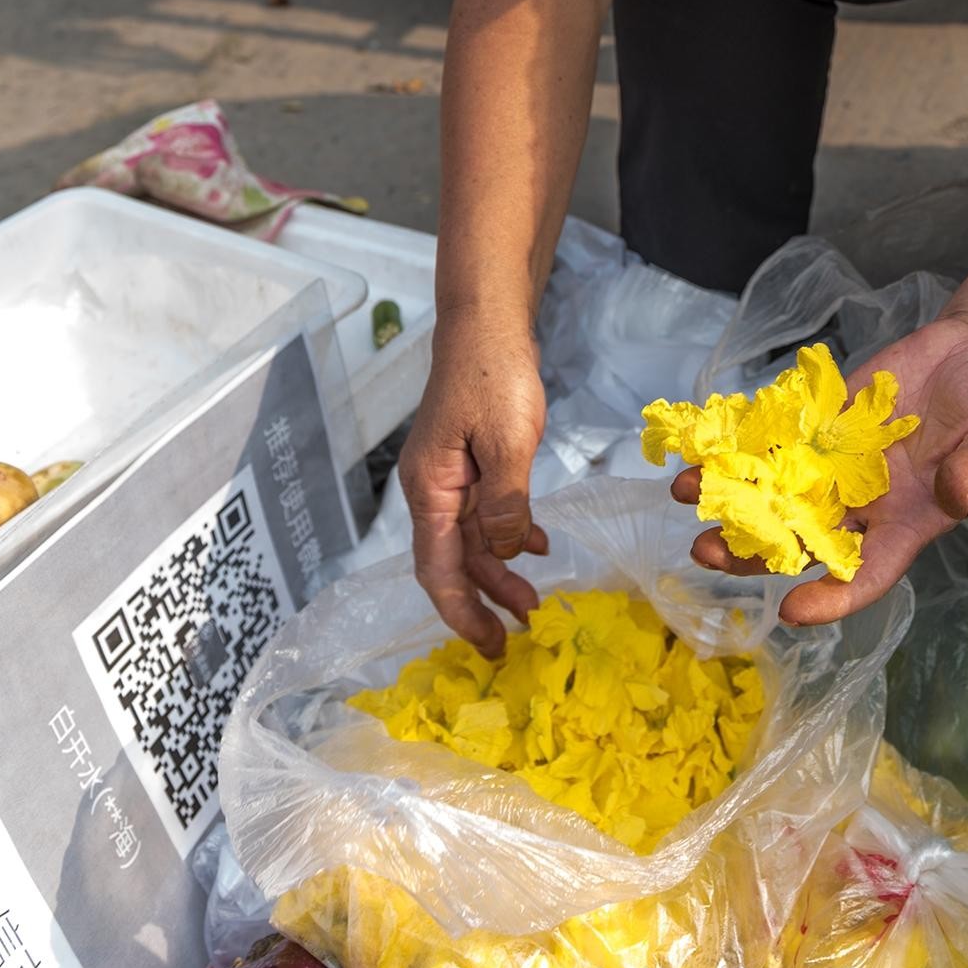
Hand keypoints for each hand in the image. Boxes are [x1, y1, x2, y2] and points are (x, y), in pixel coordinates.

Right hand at [399, 321, 548, 653]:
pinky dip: (508, 532)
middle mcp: (432, 489)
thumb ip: (505, 504)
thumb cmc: (494, 374)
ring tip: (533, 601)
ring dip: (499, 570)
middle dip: (482, 600)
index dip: (461, 612)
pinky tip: (536, 544)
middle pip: (453, 561)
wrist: (488, 322)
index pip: (438, 569)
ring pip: (472, 539)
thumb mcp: (507, 442)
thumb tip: (503, 555)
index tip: (488, 645)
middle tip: (515, 637)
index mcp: (431, 490)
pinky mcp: (471, 460)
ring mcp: (451, 475)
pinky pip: (486, 510)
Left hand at [675, 310, 967, 625]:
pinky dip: (741, 443)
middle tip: (705, 552)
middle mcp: (864, 503)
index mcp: (908, 523)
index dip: (831, 597)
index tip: (792, 609)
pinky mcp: (822, 421)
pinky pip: (777, 438)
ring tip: (684, 491)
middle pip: (801, 540)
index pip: (866, 575)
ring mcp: (837, 462)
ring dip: (731, 495)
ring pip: (777, 491)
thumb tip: (955, 496)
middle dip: (752, 553)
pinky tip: (703, 442)